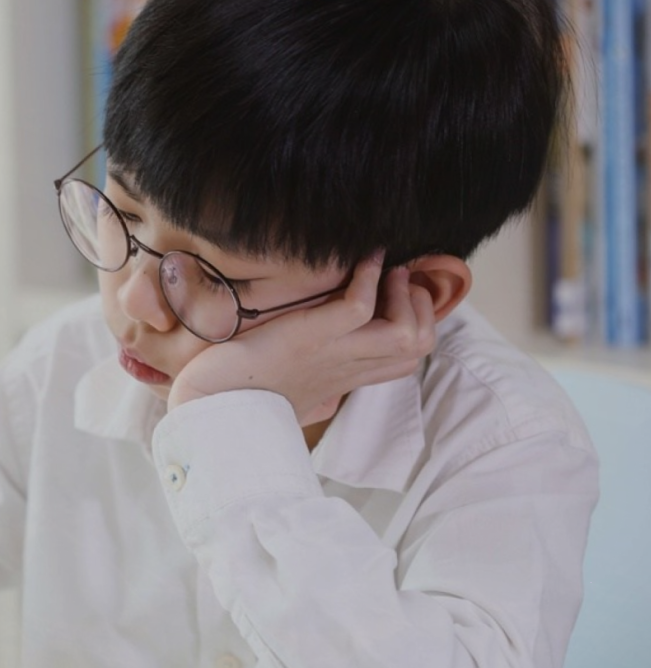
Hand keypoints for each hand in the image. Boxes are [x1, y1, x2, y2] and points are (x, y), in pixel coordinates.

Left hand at [167, 254, 436, 424]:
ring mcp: (336, 352)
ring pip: (409, 331)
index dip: (416, 322)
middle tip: (397, 278)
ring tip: (385, 268)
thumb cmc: (244, 395)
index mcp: (347, 376)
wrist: (212, 408)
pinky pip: (360, 305)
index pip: (409, 358)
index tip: (397, 295)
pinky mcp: (313, 336)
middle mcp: (350, 366)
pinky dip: (366, 276)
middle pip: (422, 344)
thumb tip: (324, 388)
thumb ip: (316, 382)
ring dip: (403, 292)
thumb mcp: (291, 389)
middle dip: (421, 304)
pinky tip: (358, 259)